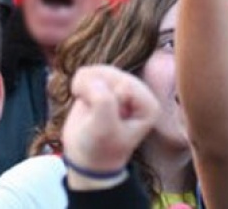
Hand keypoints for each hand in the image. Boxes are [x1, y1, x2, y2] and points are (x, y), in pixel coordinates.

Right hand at [62, 66, 158, 184]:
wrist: (86, 157)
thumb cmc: (99, 148)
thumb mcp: (103, 130)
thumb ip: (102, 102)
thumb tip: (92, 77)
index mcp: (149, 104)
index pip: (124, 87)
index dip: (107, 104)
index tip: (108, 125)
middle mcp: (140, 91)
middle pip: (111, 75)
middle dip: (95, 94)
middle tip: (95, 118)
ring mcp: (121, 84)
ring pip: (98, 71)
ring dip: (85, 90)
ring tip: (90, 110)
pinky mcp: (104, 82)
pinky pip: (87, 71)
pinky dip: (79, 86)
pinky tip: (85, 102)